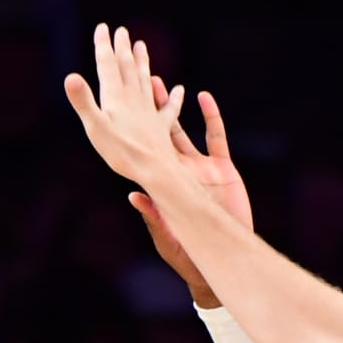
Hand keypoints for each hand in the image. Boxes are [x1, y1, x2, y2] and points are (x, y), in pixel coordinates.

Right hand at [64, 25, 187, 190]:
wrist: (154, 170)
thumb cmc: (121, 152)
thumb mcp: (96, 128)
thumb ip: (83, 102)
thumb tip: (70, 76)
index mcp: (115, 96)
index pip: (107, 65)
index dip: (103, 45)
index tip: (103, 27)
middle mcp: (134, 99)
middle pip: (127, 68)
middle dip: (123, 49)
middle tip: (122, 31)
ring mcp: (149, 111)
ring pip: (146, 81)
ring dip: (143, 63)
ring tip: (142, 47)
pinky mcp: (162, 127)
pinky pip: (169, 109)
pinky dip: (174, 98)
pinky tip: (179, 90)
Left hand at [130, 79, 252, 304]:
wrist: (224, 259)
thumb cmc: (190, 256)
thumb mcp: (169, 237)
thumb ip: (154, 216)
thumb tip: (132, 196)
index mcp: (163, 187)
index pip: (144, 155)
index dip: (132, 135)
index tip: (118, 115)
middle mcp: (178, 174)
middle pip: (159, 135)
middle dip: (149, 112)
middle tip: (136, 86)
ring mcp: (199, 169)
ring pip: (183, 131)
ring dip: (173, 108)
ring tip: (163, 84)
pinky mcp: (222, 169)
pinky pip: (216, 137)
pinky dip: (211, 116)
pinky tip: (203, 96)